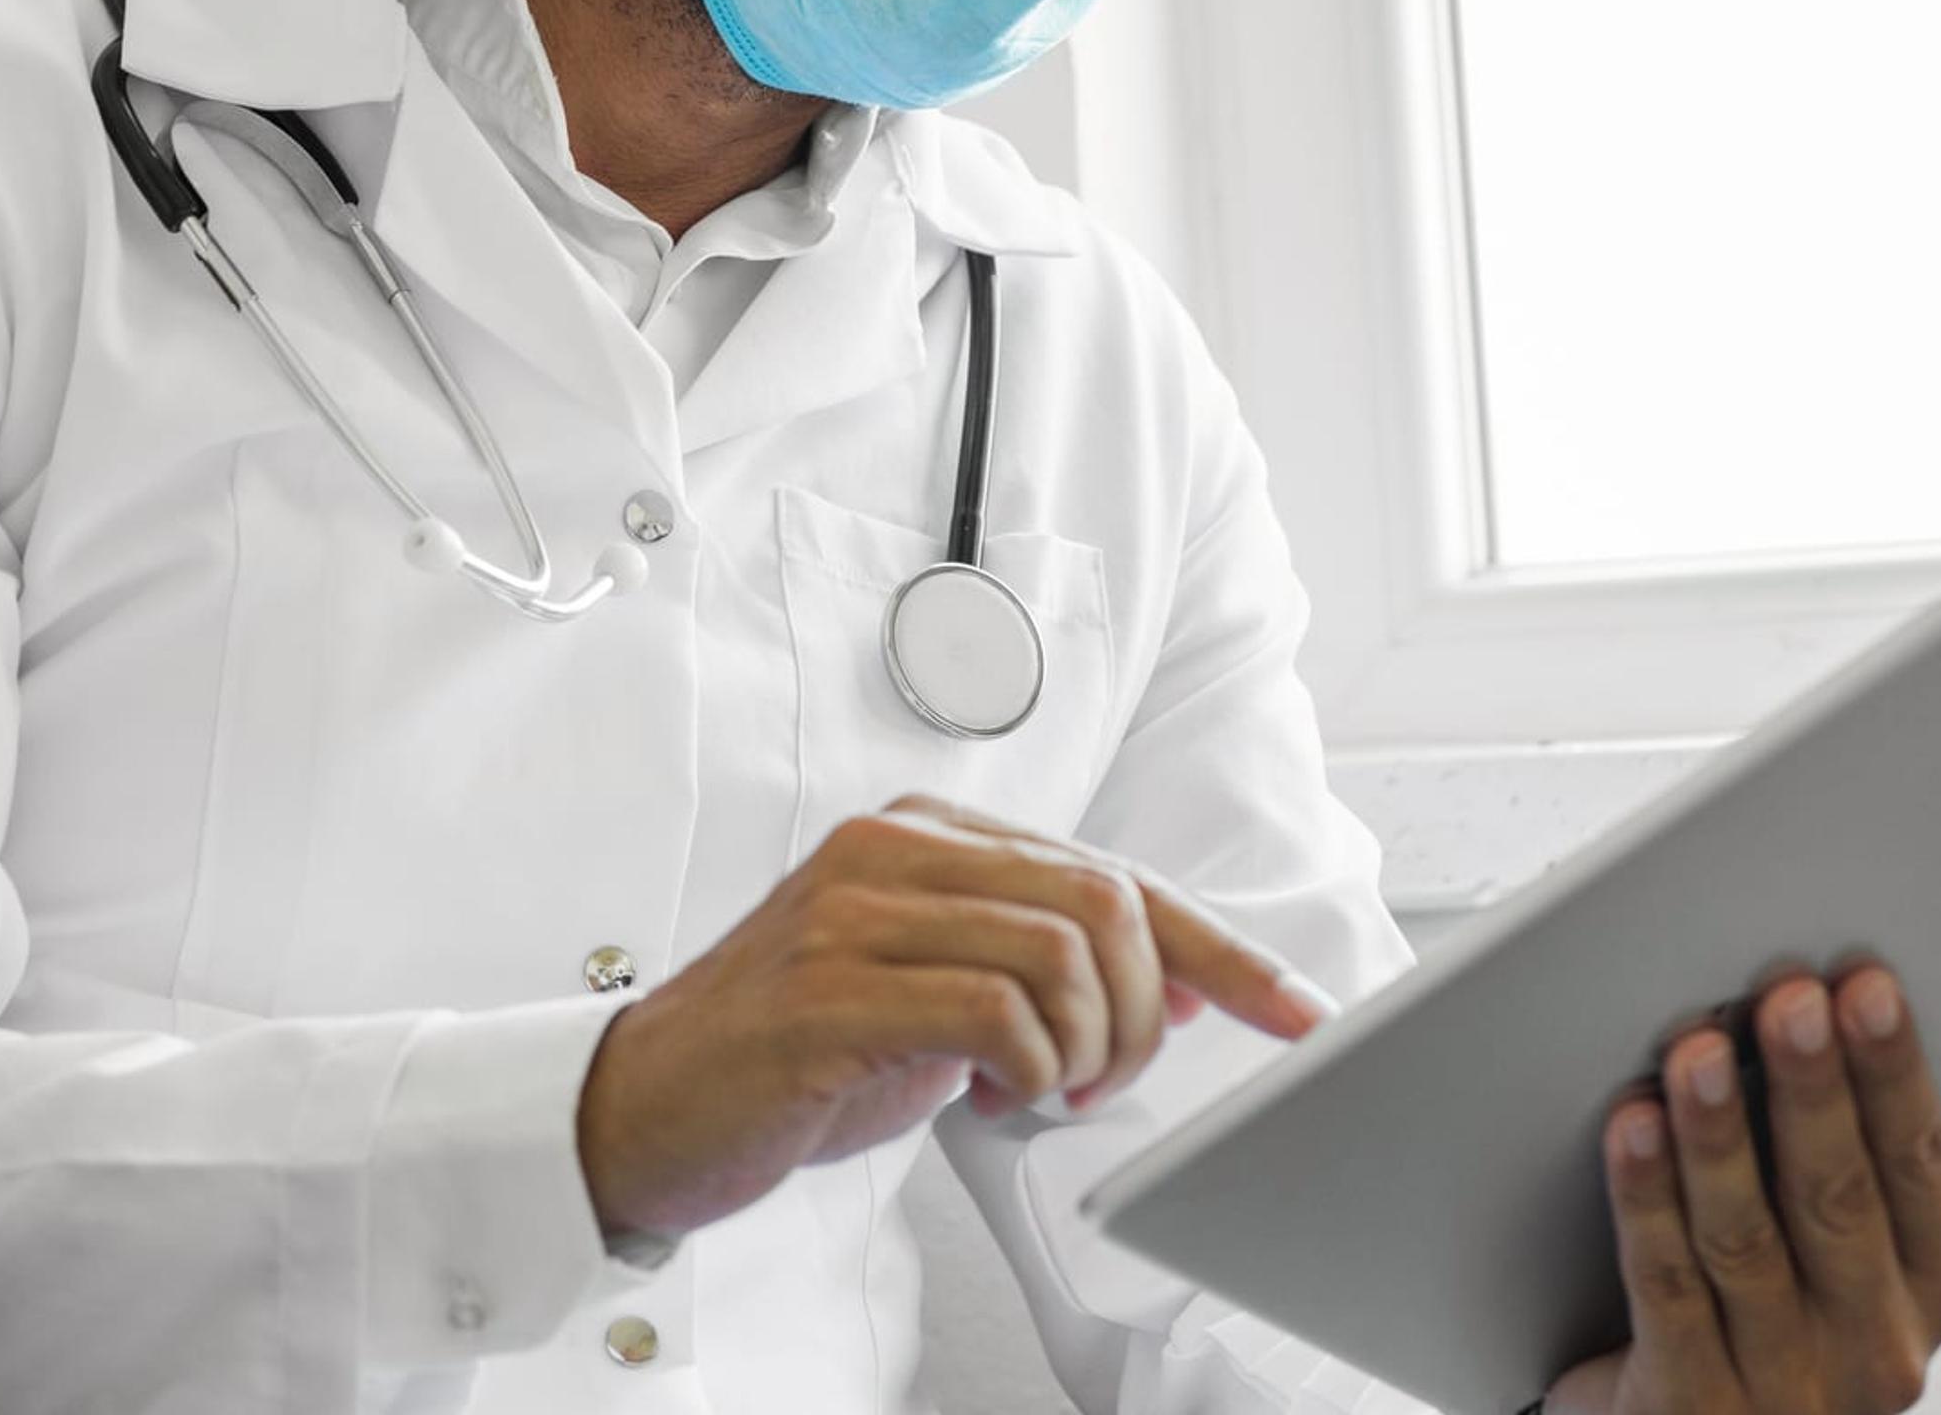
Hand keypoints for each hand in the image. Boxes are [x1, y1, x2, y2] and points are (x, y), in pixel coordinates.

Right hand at [574, 793, 1323, 1244]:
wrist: (645, 1106)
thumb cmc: (790, 1055)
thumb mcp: (934, 997)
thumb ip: (1038, 970)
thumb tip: (1178, 981)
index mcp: (925, 834)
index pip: (1113, 873)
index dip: (1222, 949)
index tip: (1296, 1010)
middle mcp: (892, 850)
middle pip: (1105, 900)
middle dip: (1144, 1012)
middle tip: (1105, 1080)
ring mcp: (854, 910)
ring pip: (1062, 950)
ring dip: (1088, 1048)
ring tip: (1046, 1092)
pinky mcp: (830, 987)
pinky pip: (992, 1011)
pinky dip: (1029, 1070)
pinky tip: (994, 1096)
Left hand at [1542, 965, 1940, 1414]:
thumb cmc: (1794, 1315)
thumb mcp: (1888, 1237)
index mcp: (1937, 1286)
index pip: (1923, 1165)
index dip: (1895, 1072)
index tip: (1868, 983)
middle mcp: (1876, 1345)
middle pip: (1840, 1200)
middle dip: (1814, 1090)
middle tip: (1787, 996)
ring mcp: (1785, 1385)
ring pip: (1748, 1244)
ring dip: (1719, 1138)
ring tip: (1692, 1051)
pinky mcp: (1694, 1408)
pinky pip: (1668, 1294)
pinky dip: (1647, 1204)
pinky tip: (1629, 1130)